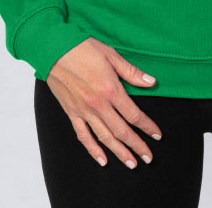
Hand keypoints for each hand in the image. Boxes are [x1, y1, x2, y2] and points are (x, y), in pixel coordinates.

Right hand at [46, 36, 162, 167]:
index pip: (134, 115)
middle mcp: (99, 105)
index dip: (147, 126)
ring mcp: (84, 111)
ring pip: (105, 137)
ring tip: (131, 164)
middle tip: (148, 158)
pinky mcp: (71, 112)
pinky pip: (83, 136)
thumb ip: (131, 72)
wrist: (54, 49)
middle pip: (122, 131)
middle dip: (137, 145)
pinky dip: (93, 150)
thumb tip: (151, 82)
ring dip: (119, 152)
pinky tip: (102, 160)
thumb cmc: (83, 48)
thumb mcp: (112, 55)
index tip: (157, 135)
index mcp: (111, 90)